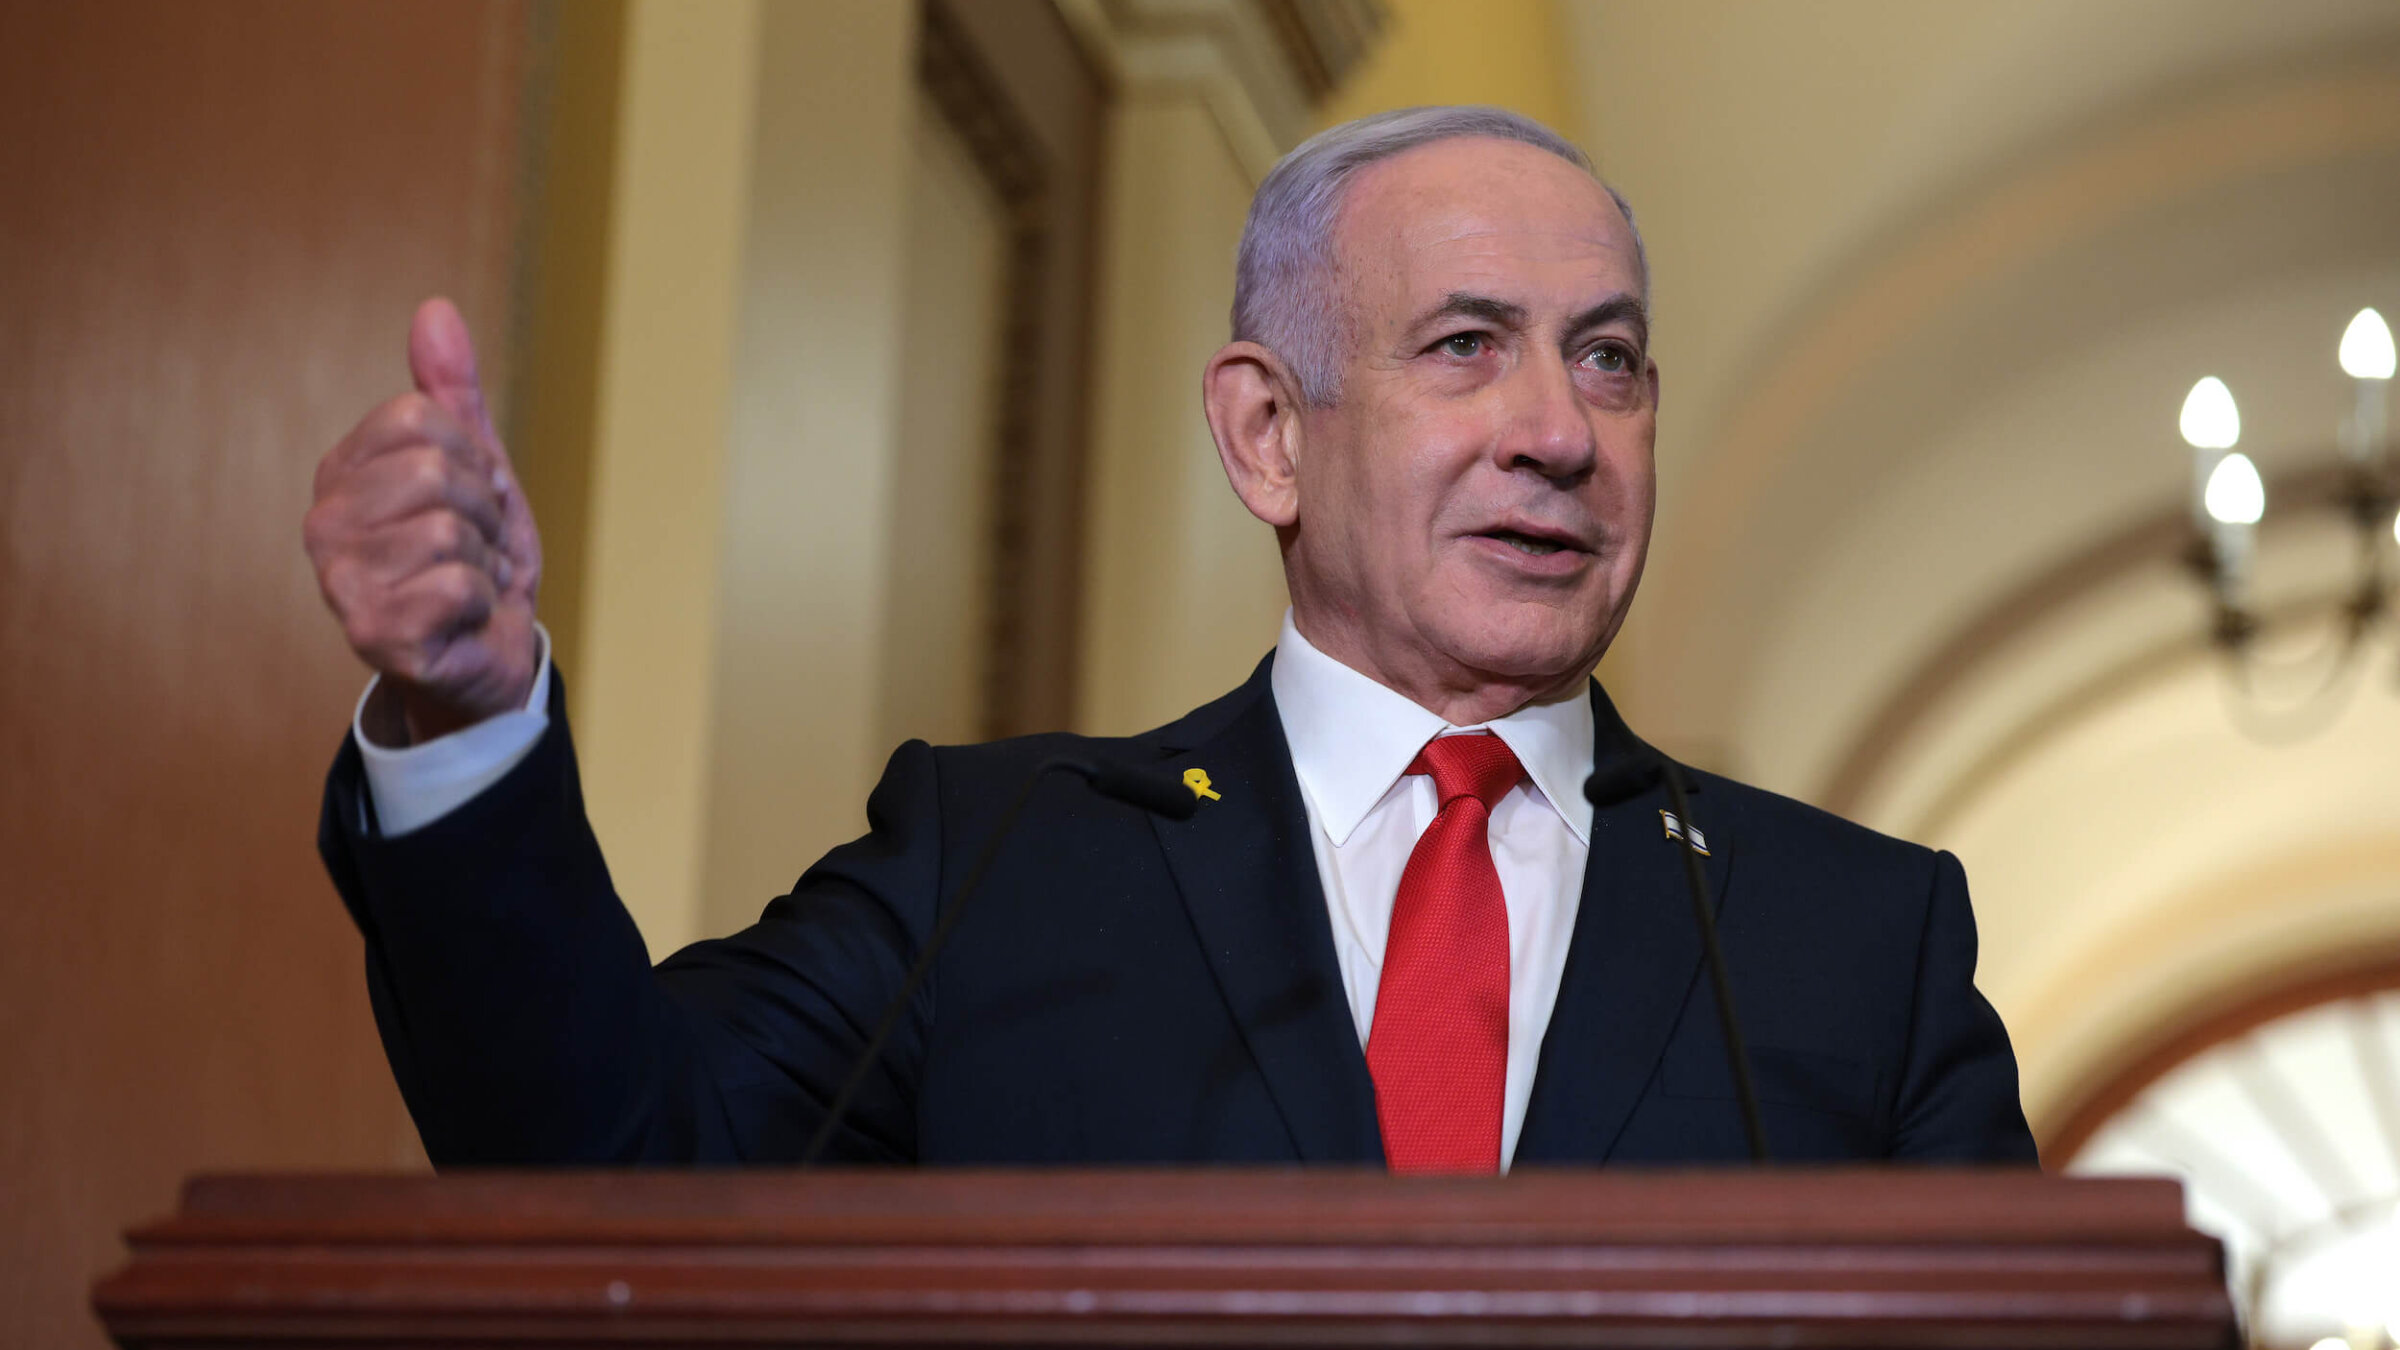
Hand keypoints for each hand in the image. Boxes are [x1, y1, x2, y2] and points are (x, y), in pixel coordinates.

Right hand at [304, 298, 542, 742]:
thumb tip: (436, 309)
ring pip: (449, 529)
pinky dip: (479, 603)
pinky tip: (460, 620)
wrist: (488, 655)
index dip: (474, 459)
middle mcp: (324, 522)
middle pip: (435, 469)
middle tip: (475, 550)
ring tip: (467, 585)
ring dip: (484, 561)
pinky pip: (457, 584)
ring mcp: (340, 581)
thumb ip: (453, 393)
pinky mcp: (371, 633)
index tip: (474, 500)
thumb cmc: (476, 558)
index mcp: (344, 472)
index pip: (422, 418)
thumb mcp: (476, 466)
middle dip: (484, 513)